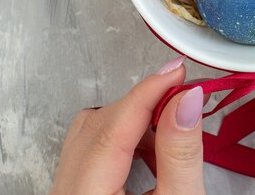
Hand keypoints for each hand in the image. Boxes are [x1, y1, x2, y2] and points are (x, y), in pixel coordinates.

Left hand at [49, 56, 205, 194]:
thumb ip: (180, 154)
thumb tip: (186, 102)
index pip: (113, 126)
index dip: (148, 92)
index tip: (177, 71)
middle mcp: (68, 191)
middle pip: (99, 123)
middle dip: (145, 105)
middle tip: (184, 97)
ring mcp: (69, 190)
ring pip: (94, 131)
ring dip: (136, 124)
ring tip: (173, 135)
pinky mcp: (78, 190)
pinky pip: (94, 148)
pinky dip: (127, 140)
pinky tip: (156, 155)